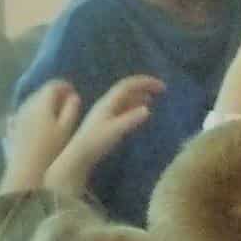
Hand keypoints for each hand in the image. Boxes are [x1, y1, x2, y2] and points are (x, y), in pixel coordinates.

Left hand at [3, 78, 84, 188]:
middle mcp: (26, 106)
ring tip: (54, 116)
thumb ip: (71, 110)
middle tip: (67, 104)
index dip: (65, 86)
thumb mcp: (67, 130)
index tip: (74, 93)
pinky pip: (23, 115)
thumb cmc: (50, 151)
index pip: (53, 85)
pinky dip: (32, 115)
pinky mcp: (12, 130)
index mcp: (41, 103)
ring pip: (31, 103)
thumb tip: (73, 96)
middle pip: (41, 92)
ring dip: (43, 105)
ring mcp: (17, 118)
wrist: (24, 174)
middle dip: (54, 94)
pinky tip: (38, 125)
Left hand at [47, 75, 166, 191]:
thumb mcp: (115, 131)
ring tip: (151, 100)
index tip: (162, 86)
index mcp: (108, 103)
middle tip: (160, 91)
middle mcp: (106, 104)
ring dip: (139, 96)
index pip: (128, 85)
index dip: (145, 82)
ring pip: (124, 99)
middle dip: (144, 87)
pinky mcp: (104, 123)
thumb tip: (147, 109)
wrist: (78, 157)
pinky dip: (133, 106)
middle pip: (126, 89)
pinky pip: (122, 108)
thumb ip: (131, 120)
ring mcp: (104, 113)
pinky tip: (137, 114)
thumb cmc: (96, 143)